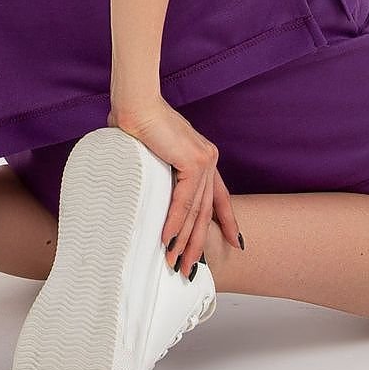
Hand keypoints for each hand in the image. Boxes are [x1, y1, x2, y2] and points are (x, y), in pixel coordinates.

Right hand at [106, 94, 241, 276]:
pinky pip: (184, 202)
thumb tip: (141, 185)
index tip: (234, 241)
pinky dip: (175, 224)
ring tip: (175, 263)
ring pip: (196, 211)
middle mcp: (208, 159)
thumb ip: (155, 170)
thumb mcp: (152, 152)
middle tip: (189, 268)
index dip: (226, 220)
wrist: (135, 101)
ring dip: (185, 241)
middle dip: (198, 243)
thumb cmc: (135, 120)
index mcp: (202, 156)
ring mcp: (204, 160)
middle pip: (206, 211)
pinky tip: (168, 241)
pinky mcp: (193, 161)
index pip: (218, 195)